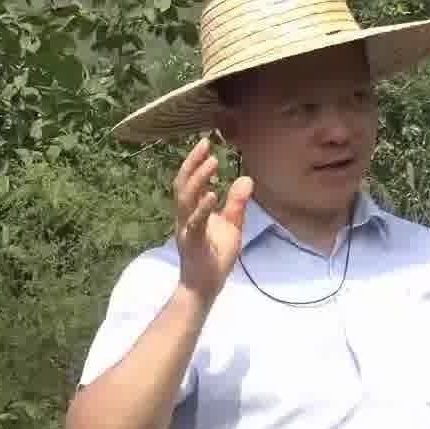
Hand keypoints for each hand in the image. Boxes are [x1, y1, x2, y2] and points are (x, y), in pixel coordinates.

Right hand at [174, 135, 253, 301]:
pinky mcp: (194, 243)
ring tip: (212, 162)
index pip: (189, 181)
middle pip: (182, 184)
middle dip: (192, 163)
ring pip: (186, 200)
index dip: (194, 161)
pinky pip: (195, 222)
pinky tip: (212, 194)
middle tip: (205, 143)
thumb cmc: (215, 257)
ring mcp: (187, 229)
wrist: (204, 287)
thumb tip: (247, 178)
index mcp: (191, 211)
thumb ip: (237, 203)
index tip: (205, 141)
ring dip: (198, 179)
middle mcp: (184, 217)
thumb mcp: (232, 226)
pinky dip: (203, 207)